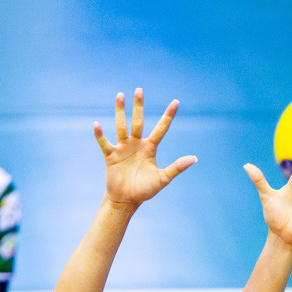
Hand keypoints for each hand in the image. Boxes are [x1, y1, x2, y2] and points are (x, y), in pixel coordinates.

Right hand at [94, 89, 196, 207]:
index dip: (168, 116)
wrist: (126, 200)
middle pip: (138, 121)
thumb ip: (176, 168)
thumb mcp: (162, 179)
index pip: (161, 129)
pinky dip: (100, 135)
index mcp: (150, 148)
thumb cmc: (145, 190)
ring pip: (122, 126)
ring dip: (120, 112)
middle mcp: (136, 144)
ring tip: (120, 95)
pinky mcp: (111, 156)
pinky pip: (104, 143)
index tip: (176, 102)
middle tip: (139, 90)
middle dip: (138, 106)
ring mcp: (123, 148)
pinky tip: (96, 124)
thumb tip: (194, 158)